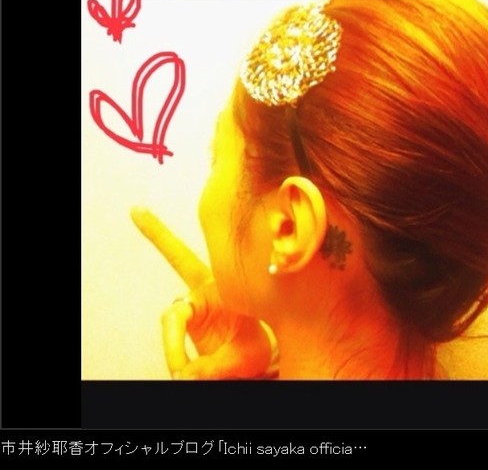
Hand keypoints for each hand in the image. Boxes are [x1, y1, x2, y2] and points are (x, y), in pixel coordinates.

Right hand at [130, 207, 274, 378]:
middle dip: (157, 232)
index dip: (166, 239)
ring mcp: (192, 308)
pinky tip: (185, 374)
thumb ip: (216, 365)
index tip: (145, 224)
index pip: (197, 262)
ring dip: (175, 349)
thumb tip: (185, 376)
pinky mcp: (184, 325)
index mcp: (223, 286)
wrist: (252, 362)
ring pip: (171, 322)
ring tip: (184, 373)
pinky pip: (173, 343)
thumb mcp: (245, 358)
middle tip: (136, 209)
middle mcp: (204, 291)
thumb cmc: (253, 351)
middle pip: (177, 258)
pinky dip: (176, 359)